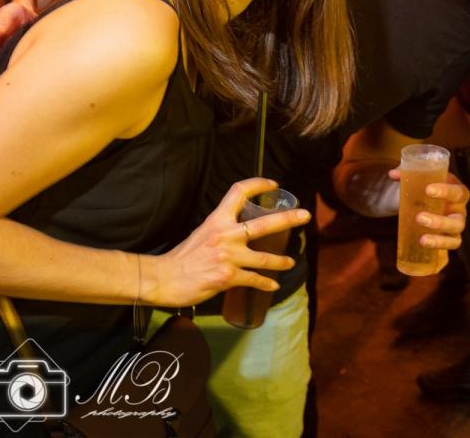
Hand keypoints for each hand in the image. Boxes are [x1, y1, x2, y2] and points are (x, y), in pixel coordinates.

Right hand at [143, 177, 310, 307]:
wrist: (164, 278)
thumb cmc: (181, 258)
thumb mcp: (201, 233)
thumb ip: (221, 230)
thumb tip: (237, 231)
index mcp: (218, 220)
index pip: (239, 191)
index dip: (258, 184)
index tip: (273, 184)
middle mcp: (226, 234)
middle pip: (265, 223)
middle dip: (289, 218)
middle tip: (305, 215)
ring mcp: (229, 256)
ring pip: (265, 257)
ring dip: (281, 261)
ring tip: (290, 262)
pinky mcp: (228, 277)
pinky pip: (254, 279)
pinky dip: (265, 283)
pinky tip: (273, 286)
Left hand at [387, 168, 468, 272]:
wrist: (431, 203)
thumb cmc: (427, 190)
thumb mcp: (420, 180)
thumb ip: (407, 174)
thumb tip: (393, 173)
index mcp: (459, 195)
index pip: (458, 192)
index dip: (446, 191)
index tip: (428, 189)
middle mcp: (460, 215)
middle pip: (458, 222)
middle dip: (440, 222)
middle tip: (419, 217)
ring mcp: (454, 233)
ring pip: (455, 241)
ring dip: (440, 242)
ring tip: (422, 240)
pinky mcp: (445, 247)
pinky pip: (446, 259)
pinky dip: (440, 264)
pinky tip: (431, 268)